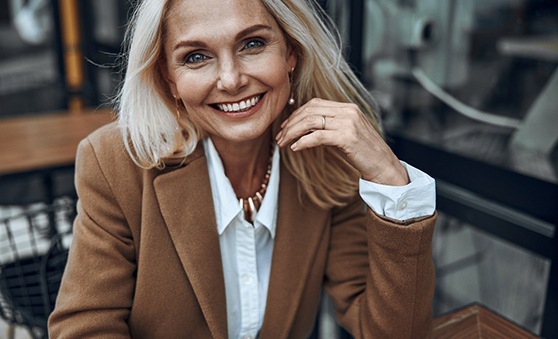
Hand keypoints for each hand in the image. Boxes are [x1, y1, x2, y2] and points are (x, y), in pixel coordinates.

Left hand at [276, 98, 408, 185]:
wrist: (384, 167)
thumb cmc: (364, 154)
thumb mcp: (346, 135)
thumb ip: (329, 127)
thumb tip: (304, 129)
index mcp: (348, 108)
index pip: (315, 104)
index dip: (296, 114)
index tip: (285, 127)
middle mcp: (348, 111)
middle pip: (310, 111)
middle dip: (291, 124)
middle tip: (279, 138)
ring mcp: (348, 123)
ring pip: (311, 122)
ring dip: (292, 133)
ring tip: (283, 143)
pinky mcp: (347, 137)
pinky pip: (318, 136)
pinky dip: (303, 142)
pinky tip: (295, 148)